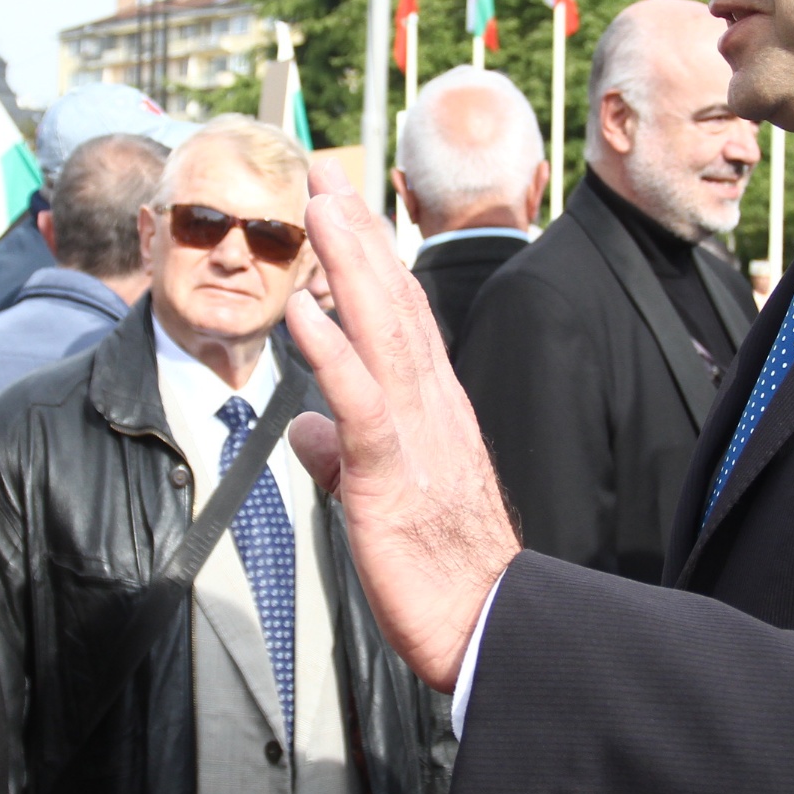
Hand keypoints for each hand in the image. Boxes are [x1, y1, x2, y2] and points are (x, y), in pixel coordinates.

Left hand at [285, 161, 515, 689]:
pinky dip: (331, 349)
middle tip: (323, 170)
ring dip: (347, 262)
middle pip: (392, 300)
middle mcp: (432, 403)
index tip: (341, 207)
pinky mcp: (393, 472)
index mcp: (432, 407)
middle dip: (355, 232)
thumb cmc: (441, 571)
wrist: (489, 624)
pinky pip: (359, 399)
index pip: (401, 316)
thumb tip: (303, 428)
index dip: (369, 257)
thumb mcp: (379, 499)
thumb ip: (343, 454)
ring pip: (381, 329)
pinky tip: (304, 308)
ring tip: (317, 203)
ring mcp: (417, 432)